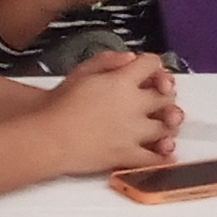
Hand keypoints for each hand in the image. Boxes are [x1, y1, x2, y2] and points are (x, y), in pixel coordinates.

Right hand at [37, 51, 177, 172]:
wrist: (49, 138)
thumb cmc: (59, 105)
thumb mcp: (82, 72)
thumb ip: (109, 61)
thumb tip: (130, 58)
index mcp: (123, 81)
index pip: (152, 65)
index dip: (153, 66)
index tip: (151, 70)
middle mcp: (134, 105)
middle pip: (166, 97)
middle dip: (165, 96)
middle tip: (160, 98)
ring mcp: (133, 132)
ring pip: (166, 127)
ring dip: (168, 125)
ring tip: (162, 125)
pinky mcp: (127, 155)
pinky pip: (154, 158)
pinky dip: (163, 156)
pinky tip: (167, 153)